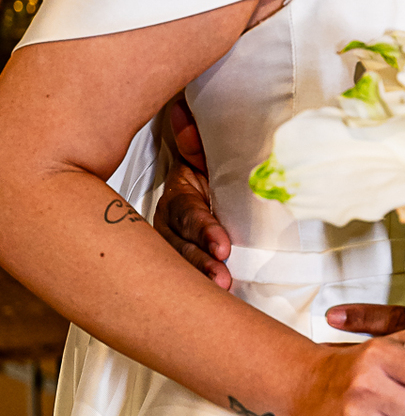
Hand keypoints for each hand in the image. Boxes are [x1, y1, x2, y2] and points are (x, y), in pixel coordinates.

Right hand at [154, 155, 231, 289]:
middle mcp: (170, 226)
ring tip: (223, 290)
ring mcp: (175, 247)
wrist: (214, 187)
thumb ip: (195, 142)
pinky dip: (201, 290)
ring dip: (202, 279)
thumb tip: (182, 113)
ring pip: (182, 266)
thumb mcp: (205, 156)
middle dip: (201, 264)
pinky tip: (219, 302)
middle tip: (222, 278)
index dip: (204, 231)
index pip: (186, 215)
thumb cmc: (211, 173)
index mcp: (177, 198)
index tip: (223, 247)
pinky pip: (189, 279)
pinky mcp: (185, 264)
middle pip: (181, 248)